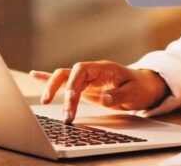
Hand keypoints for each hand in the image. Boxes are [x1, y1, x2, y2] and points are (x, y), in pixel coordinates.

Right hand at [29, 61, 167, 123]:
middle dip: (59, 89)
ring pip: (63, 78)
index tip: (71, 101)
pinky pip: (65, 81)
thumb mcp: (134, 93)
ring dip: (53, 89)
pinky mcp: (84, 87)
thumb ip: (118, 95)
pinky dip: (49, 79)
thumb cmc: (140, 87)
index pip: (80, 70)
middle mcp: (92, 71)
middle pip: (67, 73)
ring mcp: (87, 78)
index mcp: (103, 68)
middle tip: (62, 111)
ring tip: (44, 101)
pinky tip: (35, 75)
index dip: (72, 84)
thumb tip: (103, 97)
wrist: (145, 85)